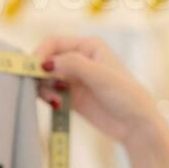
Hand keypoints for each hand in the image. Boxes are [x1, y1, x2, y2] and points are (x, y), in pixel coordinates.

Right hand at [33, 35, 164, 144]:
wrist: (135, 125)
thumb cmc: (125, 94)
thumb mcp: (99, 76)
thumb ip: (72, 64)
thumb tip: (44, 63)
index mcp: (88, 46)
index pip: (54, 43)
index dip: (40, 53)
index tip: (33, 68)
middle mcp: (78, 59)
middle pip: (46, 60)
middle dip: (39, 73)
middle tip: (36, 87)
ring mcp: (73, 79)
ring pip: (45, 78)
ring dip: (43, 88)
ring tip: (54, 101)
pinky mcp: (70, 97)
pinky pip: (49, 93)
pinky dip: (47, 97)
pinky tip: (57, 105)